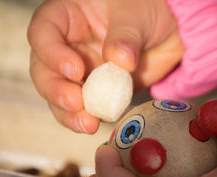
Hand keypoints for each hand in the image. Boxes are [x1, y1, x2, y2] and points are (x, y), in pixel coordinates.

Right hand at [27, 0, 183, 132]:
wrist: (173, 30)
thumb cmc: (148, 8)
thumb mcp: (135, 13)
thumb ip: (125, 36)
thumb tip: (119, 61)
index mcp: (69, 16)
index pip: (43, 32)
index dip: (52, 53)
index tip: (75, 71)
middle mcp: (69, 45)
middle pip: (44, 69)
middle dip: (56, 89)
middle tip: (76, 103)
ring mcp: (83, 70)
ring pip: (60, 94)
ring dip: (69, 112)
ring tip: (87, 123)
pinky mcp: (99, 91)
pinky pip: (84, 108)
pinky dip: (87, 118)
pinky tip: (95, 124)